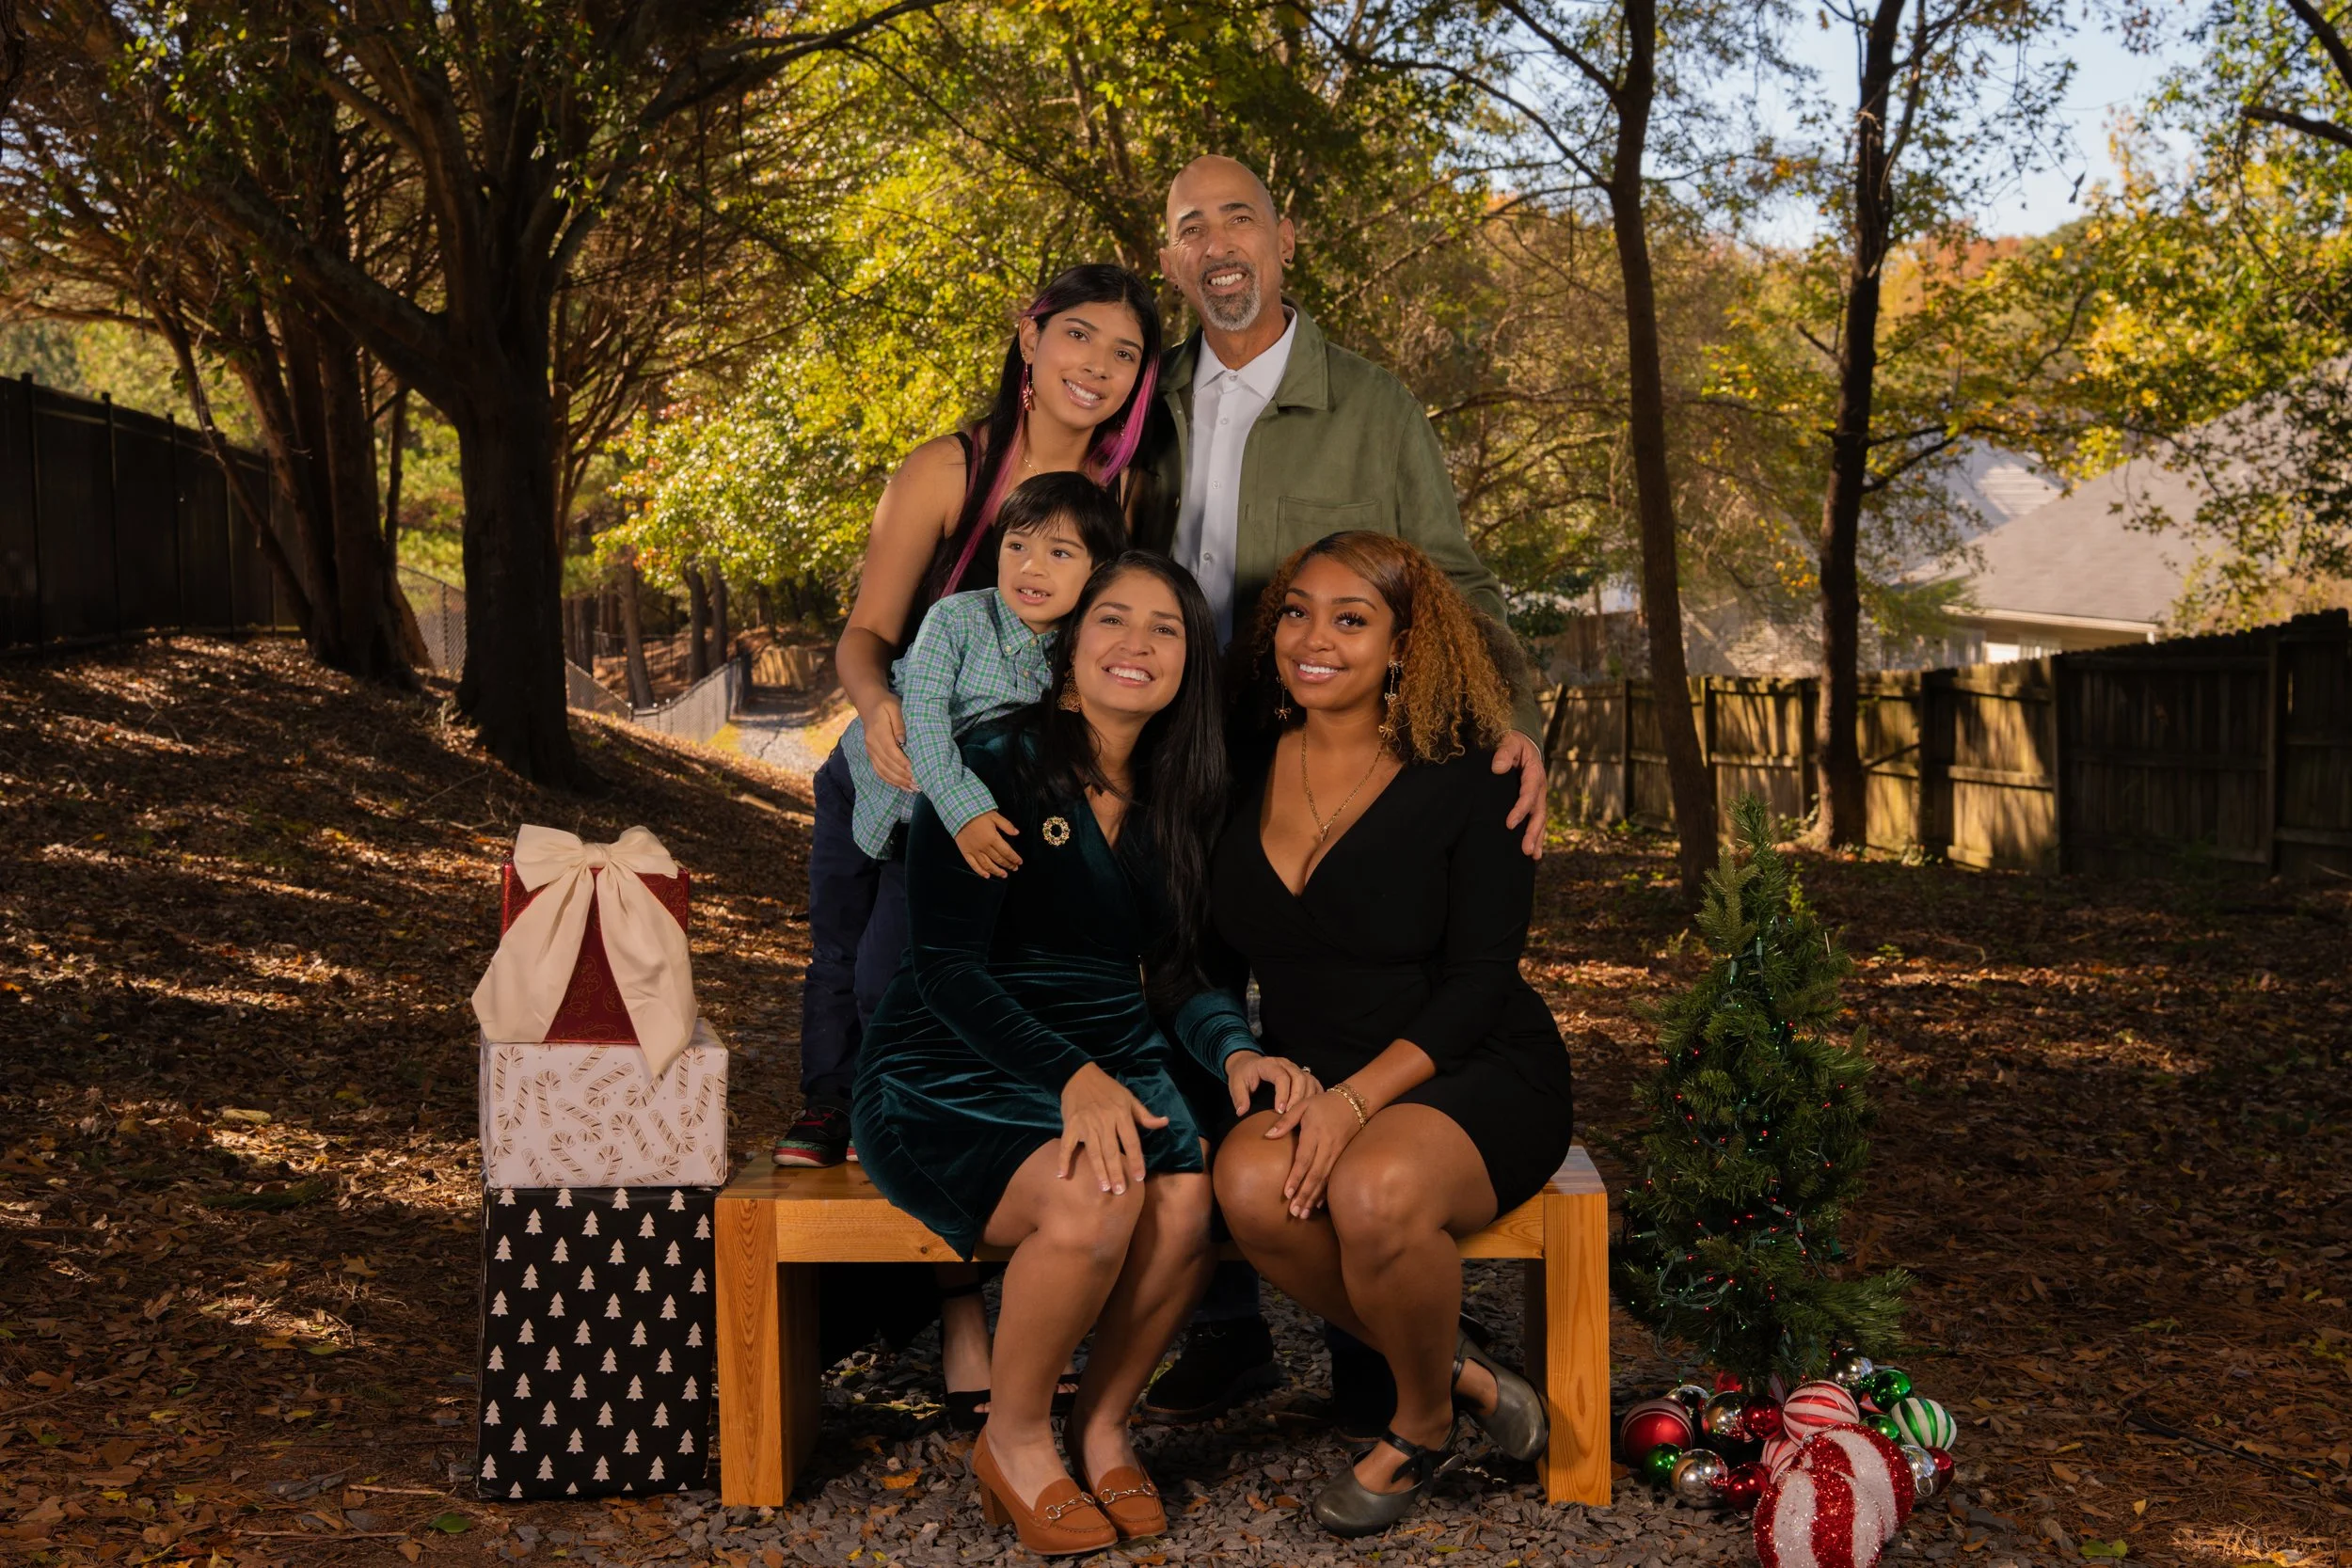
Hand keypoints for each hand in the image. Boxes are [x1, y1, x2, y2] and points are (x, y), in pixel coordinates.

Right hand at [861, 695, 914, 790]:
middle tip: (920, 784)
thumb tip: (903, 740)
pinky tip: (903, 786)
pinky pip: (879, 771)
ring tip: (914, 788)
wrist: (870, 704)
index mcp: (878, 732)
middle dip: (904, 776)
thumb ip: (899, 723)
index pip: (891, 751)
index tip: (916, 771)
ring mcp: (870, 750)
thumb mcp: (895, 707)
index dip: (903, 763)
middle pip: (888, 764)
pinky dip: (891, 781)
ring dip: (899, 782)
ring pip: (883, 771)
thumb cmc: (886, 704)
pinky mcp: (871, 755)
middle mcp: (872, 744)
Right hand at [953, 811, 1022, 877]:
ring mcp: (974, 851)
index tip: (1019, 862)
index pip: (1007, 852)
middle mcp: (984, 847)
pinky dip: (980, 872)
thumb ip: (1006, 825)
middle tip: (1014, 868)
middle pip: (999, 859)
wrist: (959, 813)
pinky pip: (973, 865)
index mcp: (993, 838)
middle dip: (1008, 864)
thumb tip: (1017, 833)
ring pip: (987, 865)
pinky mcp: (966, 853)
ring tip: (1004, 875)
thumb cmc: (977, 813)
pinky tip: (987, 876)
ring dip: (997, 871)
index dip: (1014, 858)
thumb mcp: (994, 816)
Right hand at [1057, 1062, 1168, 1195]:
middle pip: (1111, 1151)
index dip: (1136, 1160)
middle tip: (1119, 1191)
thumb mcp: (1129, 1097)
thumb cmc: (1107, 1088)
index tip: (1140, 1177)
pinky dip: (1063, 1159)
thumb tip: (1164, 1122)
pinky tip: (1062, 1175)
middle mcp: (1104, 1121)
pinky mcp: (1070, 1125)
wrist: (1078, 1075)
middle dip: (1116, 1172)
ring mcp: (1086, 1125)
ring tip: (1103, 1188)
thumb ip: (1144, 1114)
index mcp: (1120, 1115)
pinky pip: (1066, 1145)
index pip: (1131, 1141)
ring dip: (1098, 1170)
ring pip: (1093, 1151)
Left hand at [1223, 1050, 1314, 1116]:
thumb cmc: (1243, 1074)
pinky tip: (1311, 1107)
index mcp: (1269, 1064)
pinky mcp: (1300, 1073)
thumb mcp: (1236, 1083)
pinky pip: (1312, 1081)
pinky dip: (1314, 1094)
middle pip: (1299, 1078)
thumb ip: (1239, 1097)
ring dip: (1306, 1097)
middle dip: (1297, 1098)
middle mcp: (1285, 1064)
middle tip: (1290, 1115)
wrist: (1248, 1063)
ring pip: (1308, 1079)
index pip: (1281, 1077)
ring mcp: (1294, 1067)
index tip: (1279, 1111)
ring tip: (1300, 1114)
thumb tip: (1242, 1112)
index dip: (1283, 1094)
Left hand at [1264, 1087, 1366, 1218]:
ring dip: (1313, 1198)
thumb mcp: (1302, 1105)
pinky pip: (1333, 1178)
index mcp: (1314, 1133)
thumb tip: (1267, 1135)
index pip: (1304, 1159)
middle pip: (1315, 1174)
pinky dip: (1325, 1192)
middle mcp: (1327, 1146)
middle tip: (1294, 1213)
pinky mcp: (1342, 1157)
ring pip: (1324, 1179)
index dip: (1296, 1177)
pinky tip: (1317, 1205)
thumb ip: (1285, 1120)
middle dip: (1304, 1195)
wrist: (1355, 1101)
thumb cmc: (1323, 1103)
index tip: (1287, 1194)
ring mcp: (1337, 1153)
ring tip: (1303, 1214)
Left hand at [1494, 730, 1547, 858]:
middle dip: (1533, 833)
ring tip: (1532, 856)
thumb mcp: (1510, 742)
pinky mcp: (1535, 802)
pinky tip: (1533, 853)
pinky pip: (1537, 821)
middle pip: (1539, 813)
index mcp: (1534, 774)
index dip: (1520, 810)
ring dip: (1537, 838)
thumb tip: (1498, 767)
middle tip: (1525, 850)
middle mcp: (1540, 788)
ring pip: (1540, 820)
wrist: (1524, 743)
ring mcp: (1539, 797)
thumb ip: (1504, 752)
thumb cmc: (1514, 743)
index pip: (1528, 795)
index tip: (1509, 824)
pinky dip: (1537, 836)